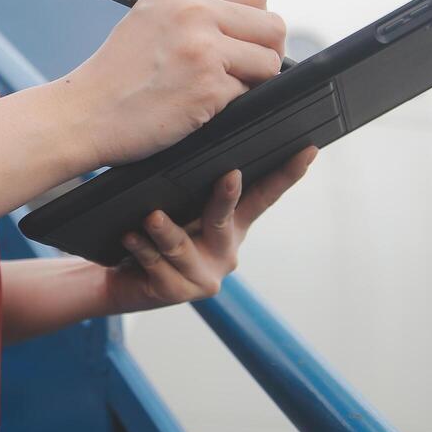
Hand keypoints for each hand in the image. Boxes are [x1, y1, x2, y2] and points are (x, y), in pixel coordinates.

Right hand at [59, 0, 286, 170]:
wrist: (84, 113)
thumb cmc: (117, 74)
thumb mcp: (151, 18)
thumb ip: (197, 10)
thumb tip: (257, 25)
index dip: (253, 22)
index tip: (238, 41)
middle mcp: (193, 10)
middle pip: (272, 25)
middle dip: (263, 52)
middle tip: (239, 71)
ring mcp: (202, 47)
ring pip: (269, 62)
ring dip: (250, 81)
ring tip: (213, 89)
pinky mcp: (208, 86)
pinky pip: (248, 94)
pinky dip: (228, 106)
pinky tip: (195, 105)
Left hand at [102, 146, 317, 313]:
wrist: (123, 281)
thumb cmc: (152, 237)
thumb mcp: (178, 210)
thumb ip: (191, 191)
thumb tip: (192, 138)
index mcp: (231, 227)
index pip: (264, 196)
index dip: (288, 174)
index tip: (309, 150)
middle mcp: (224, 251)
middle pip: (224, 218)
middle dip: (226, 197)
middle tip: (229, 176)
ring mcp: (204, 275)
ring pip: (182, 246)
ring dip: (165, 230)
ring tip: (151, 218)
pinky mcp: (178, 293)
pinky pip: (158, 265)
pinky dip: (142, 249)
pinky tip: (131, 238)